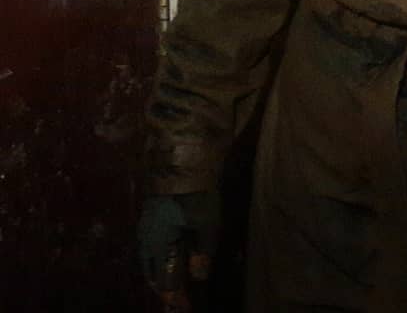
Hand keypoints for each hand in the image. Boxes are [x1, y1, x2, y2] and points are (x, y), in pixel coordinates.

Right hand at [137, 191, 221, 305]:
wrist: (183, 163)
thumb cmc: (196, 195)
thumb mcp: (206, 224)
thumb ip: (202, 252)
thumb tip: (198, 276)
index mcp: (159, 245)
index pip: (165, 280)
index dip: (175, 296)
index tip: (183, 307)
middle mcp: (147, 240)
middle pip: (152, 273)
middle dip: (164, 287)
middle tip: (177, 298)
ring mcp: (145, 228)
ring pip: (148, 260)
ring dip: (159, 273)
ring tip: (172, 282)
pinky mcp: (148, 217)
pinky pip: (149, 247)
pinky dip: (157, 259)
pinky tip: (167, 257)